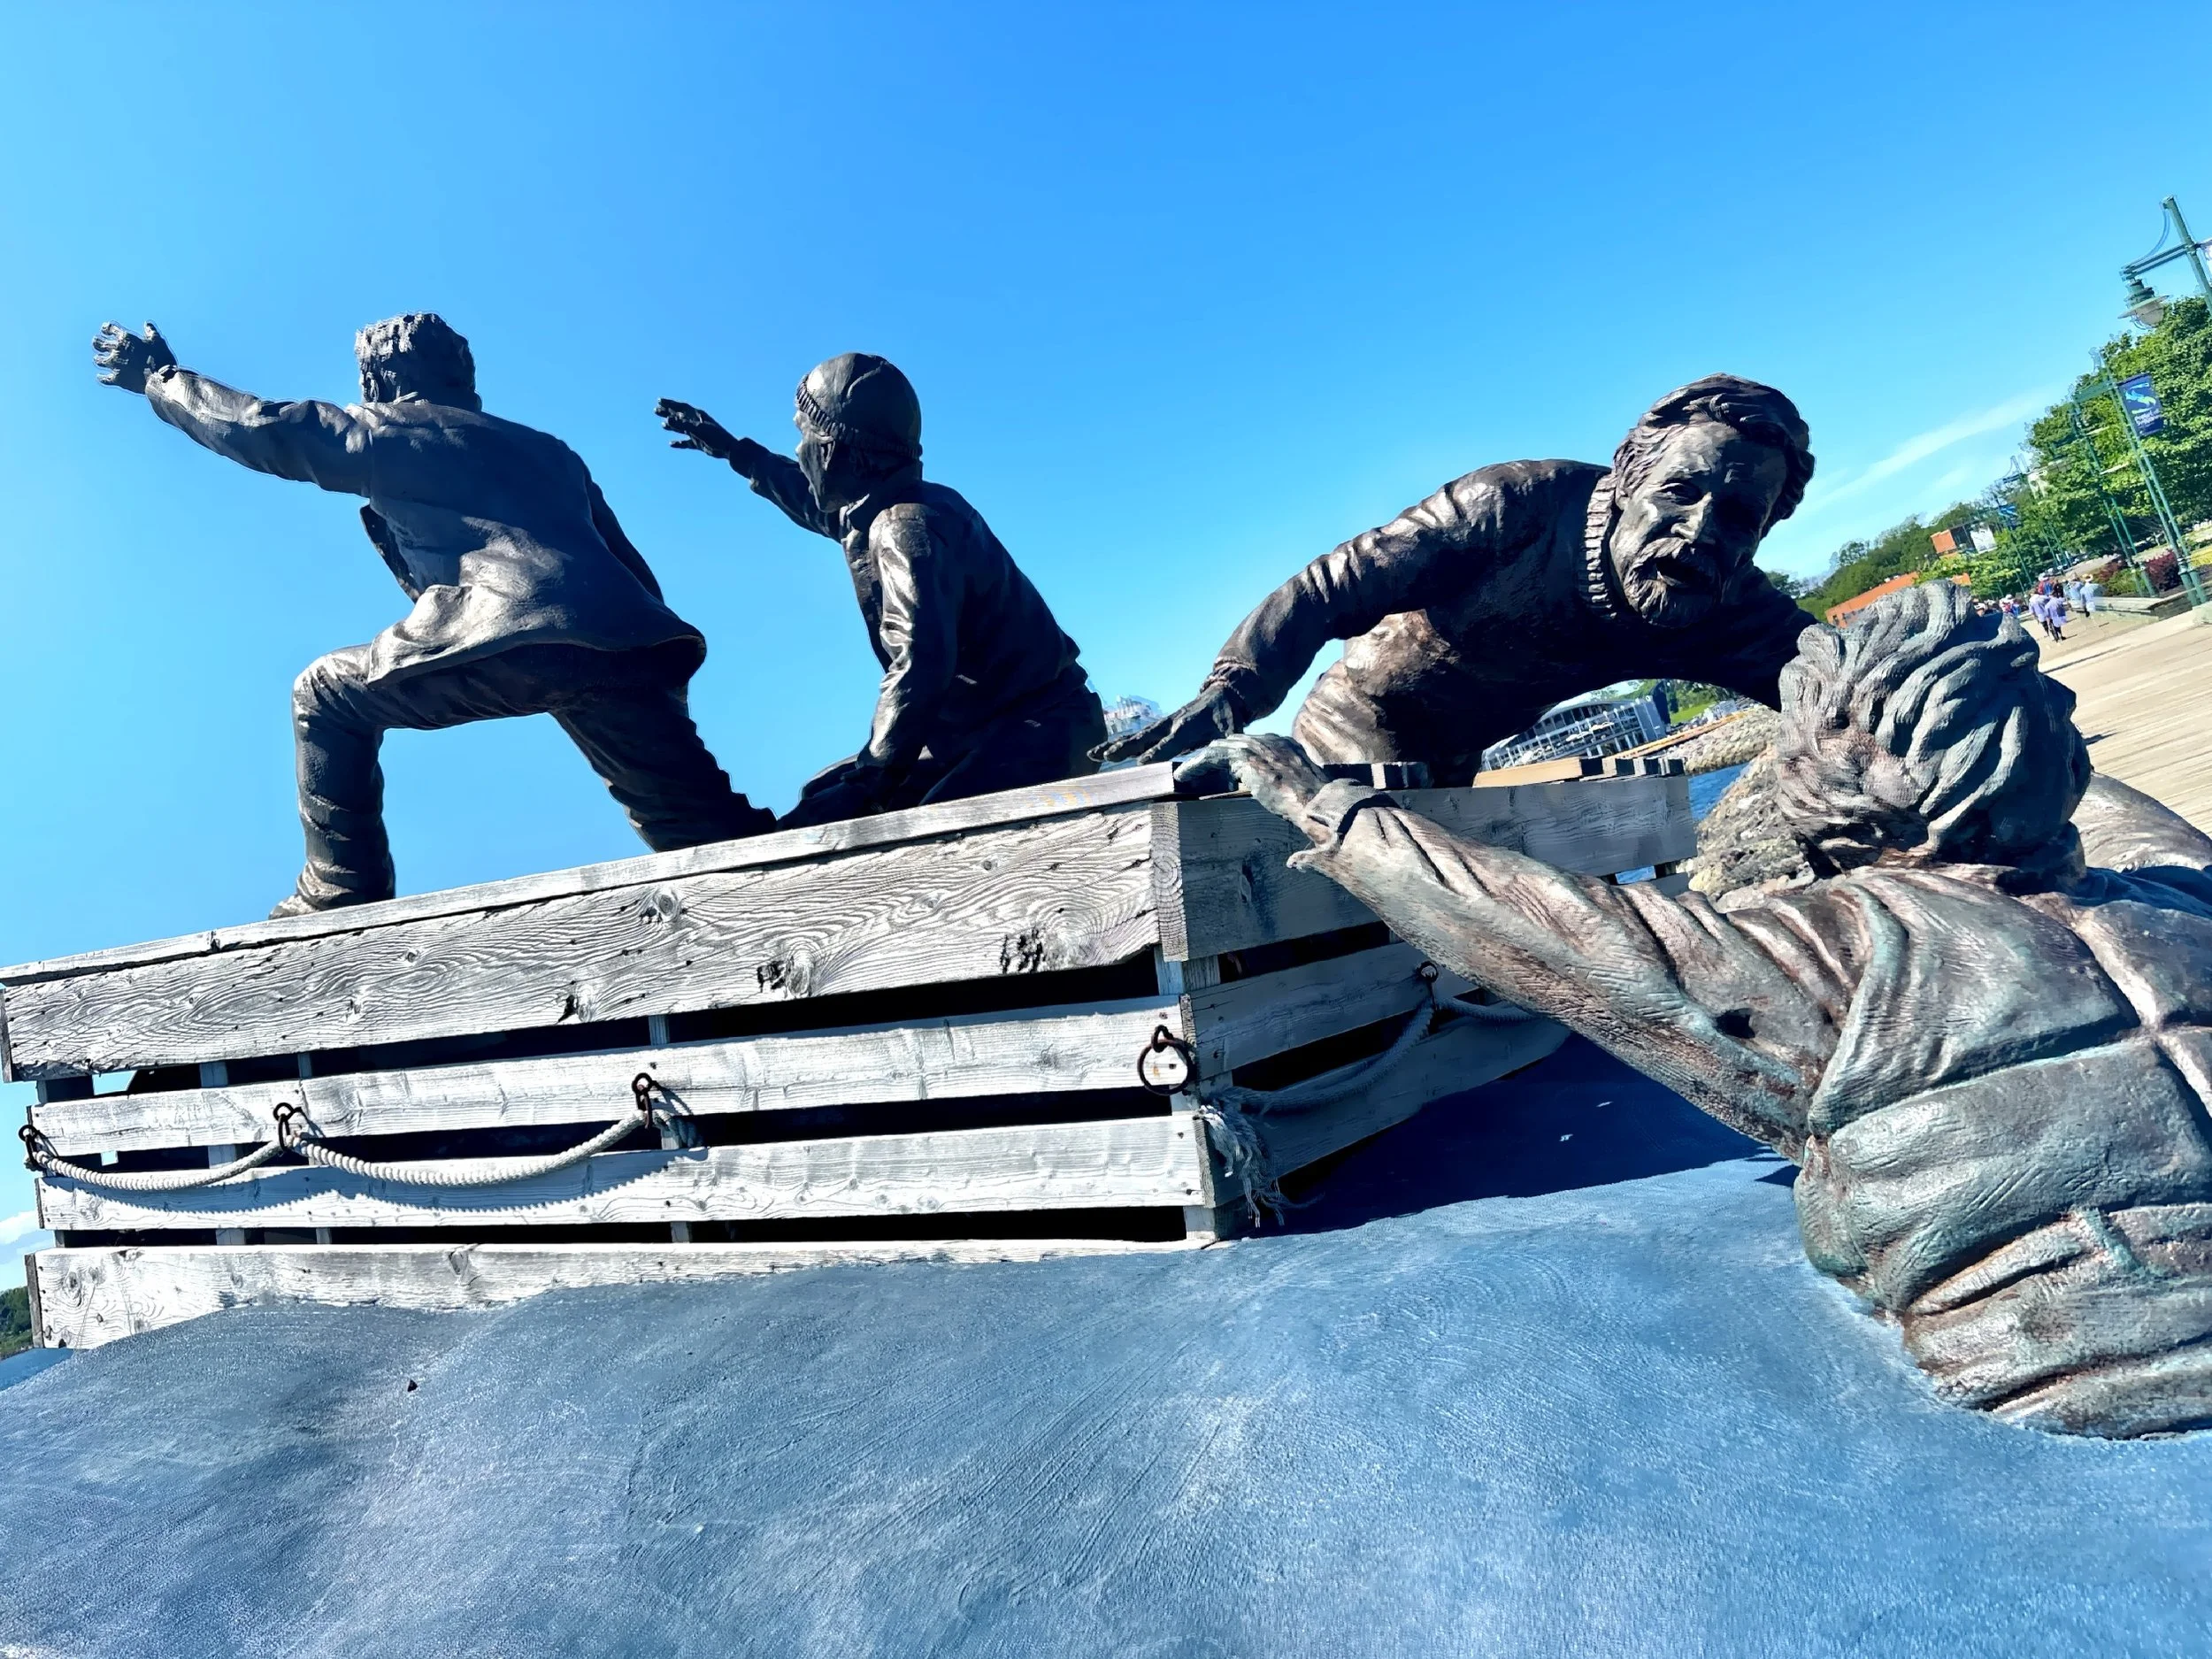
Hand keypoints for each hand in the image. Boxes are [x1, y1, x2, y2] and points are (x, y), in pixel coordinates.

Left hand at [93, 321, 175, 395]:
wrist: (161, 379)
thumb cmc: (161, 358)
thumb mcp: (158, 341)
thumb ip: (151, 332)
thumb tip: (147, 324)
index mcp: (125, 338)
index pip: (109, 328)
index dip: (106, 329)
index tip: (105, 331)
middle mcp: (116, 350)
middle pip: (98, 343)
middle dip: (97, 343)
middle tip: (97, 344)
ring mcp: (114, 365)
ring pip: (98, 360)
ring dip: (99, 359)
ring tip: (100, 360)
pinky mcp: (116, 379)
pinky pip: (103, 378)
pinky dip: (102, 378)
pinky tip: (101, 377)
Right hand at [655, 398, 749, 468]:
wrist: (728, 449)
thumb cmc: (715, 436)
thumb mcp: (697, 429)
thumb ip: (682, 424)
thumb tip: (667, 419)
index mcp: (697, 416)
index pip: (681, 407)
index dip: (670, 404)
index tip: (659, 401)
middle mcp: (696, 423)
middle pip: (679, 416)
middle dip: (668, 413)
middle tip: (655, 410)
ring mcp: (697, 433)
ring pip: (681, 428)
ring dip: (672, 426)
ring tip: (662, 425)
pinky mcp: (699, 443)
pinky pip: (686, 442)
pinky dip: (679, 443)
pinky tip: (671, 444)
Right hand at [1091, 683, 1244, 765]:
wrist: (1223, 695)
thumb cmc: (1227, 717)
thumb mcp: (1232, 732)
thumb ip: (1227, 750)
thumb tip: (1230, 775)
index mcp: (1188, 727)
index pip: (1169, 743)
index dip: (1157, 752)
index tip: (1141, 763)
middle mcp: (1171, 724)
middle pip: (1144, 738)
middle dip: (1125, 747)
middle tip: (1106, 757)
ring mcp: (1163, 724)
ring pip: (1136, 736)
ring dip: (1116, 745)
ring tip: (1094, 754)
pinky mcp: (1160, 726)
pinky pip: (1139, 735)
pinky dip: (1121, 742)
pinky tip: (1106, 750)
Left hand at [1178, 735, 1328, 825]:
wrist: (1315, 800)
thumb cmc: (1311, 802)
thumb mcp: (1295, 787)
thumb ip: (1281, 783)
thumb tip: (1270, 793)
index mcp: (1285, 745)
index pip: (1252, 745)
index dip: (1235, 756)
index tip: (1224, 768)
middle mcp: (1271, 740)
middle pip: (1234, 742)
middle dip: (1215, 755)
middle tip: (1199, 768)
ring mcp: (1257, 745)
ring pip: (1220, 747)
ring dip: (1202, 760)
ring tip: (1186, 773)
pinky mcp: (1244, 756)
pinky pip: (1212, 757)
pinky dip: (1196, 766)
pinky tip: (1184, 776)